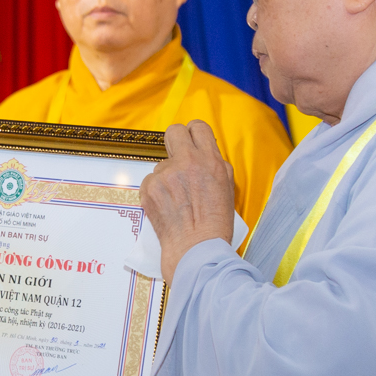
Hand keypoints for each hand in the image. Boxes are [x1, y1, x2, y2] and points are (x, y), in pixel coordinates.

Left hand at [141, 122, 236, 281]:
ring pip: (161, 164)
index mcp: (209, 161)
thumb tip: (204, 153)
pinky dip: (156, 191)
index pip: (198, 127)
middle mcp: (186, 163)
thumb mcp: (227, 188)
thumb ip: (214, 165)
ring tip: (178, 199)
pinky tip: (167, 206)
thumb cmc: (214, 224)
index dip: (194, 133)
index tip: (192, 141)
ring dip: (167, 176)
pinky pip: (150, 181)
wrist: (196, 248)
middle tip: (178, 156)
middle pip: (174, 132)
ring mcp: (165, 175)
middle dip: (176, 141)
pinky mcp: (149, 188)